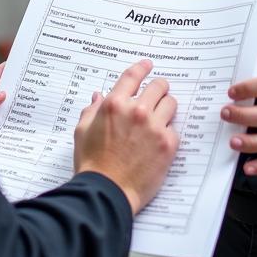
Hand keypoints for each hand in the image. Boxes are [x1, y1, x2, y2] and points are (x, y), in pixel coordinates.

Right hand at [73, 59, 178, 214]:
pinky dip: (168, 131)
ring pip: (171, 103)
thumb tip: (98, 96)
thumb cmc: (92, 163)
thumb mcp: (82, 131)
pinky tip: (159, 140)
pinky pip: (174, 128)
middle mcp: (136, 111)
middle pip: (158, 86)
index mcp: (114, 104)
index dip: (142, 68)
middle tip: (158, 95)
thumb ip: (91, 110)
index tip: (148, 65)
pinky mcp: (167, 144)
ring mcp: (154, 126)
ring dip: (166, 108)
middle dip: (158, 89)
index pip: (133, 76)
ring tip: (160, 117)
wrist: (107, 191)